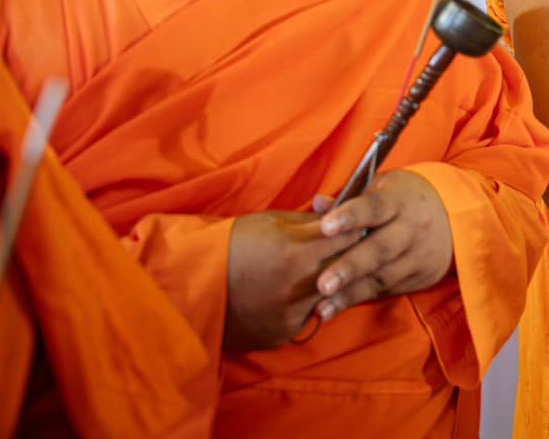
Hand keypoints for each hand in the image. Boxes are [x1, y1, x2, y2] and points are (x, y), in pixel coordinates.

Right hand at [225, 210, 362, 350]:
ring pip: (331, 296)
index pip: (351, 237)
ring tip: (320, 271)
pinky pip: (307, 317)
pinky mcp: (282, 333)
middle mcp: (301, 287)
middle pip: (348, 269)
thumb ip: (310, 222)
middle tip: (351, 248)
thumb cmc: (230, 244)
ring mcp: (292, 314)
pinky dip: (307, 305)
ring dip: (332, 283)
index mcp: (299, 251)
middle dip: (351, 256)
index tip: (359, 225)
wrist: (188, 284)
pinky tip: (294, 294)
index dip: (356, 229)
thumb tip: (338, 215)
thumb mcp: (271, 222)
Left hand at [310, 170, 454, 321]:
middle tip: (323, 284)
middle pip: (380, 249)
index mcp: (399, 200)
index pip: (375, 207)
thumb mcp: (384, 188)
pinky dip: (361, 299)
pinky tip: (337, 308)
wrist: (455, 217)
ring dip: (350, 294)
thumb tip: (317, 203)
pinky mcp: (421, 276)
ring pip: (383, 277)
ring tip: (322, 308)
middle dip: (350, 267)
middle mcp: (411, 228)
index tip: (325, 227)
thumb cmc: (405, 200)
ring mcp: (418, 255)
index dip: (351, 216)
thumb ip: (351, 199)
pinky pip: (388, 289)